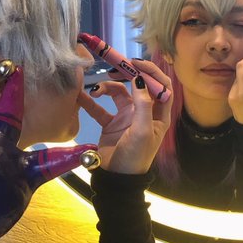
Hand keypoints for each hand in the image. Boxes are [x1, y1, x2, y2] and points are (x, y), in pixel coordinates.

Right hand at [77, 59, 171, 173]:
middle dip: (127, 73)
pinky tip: (82, 96)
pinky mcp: (111, 123)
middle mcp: (145, 112)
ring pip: (119, 93)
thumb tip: (139, 79)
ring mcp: (128, 116)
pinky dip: (91, 101)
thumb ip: (143, 105)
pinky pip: (101, 107)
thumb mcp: (142, 131)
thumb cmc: (135, 157)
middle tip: (113, 66)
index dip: (151, 71)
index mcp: (159, 114)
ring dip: (108, 87)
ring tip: (96, 89)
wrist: (117, 179)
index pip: (161, 85)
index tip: (135, 63)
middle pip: (139, 85)